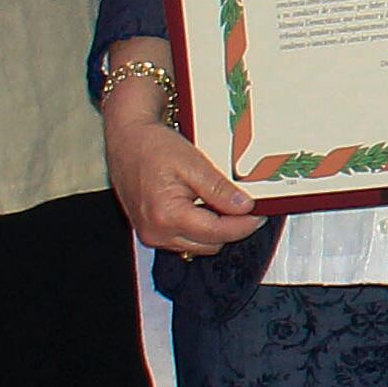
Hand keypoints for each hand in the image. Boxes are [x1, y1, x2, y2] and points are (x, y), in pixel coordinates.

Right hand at [101, 44, 264, 254]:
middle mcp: (156, 232)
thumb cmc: (153, 147)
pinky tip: (206, 208)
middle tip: (246, 205)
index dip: (245, 224)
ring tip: (224, 203)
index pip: (218, 232)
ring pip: (199, 245)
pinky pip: (185, 239)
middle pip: (210, 243)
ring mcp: (151, 235)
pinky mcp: (151, 232)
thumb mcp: (193, 164)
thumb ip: (219, 190)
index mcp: (167, 216)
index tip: (261, 213)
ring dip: (216, 230)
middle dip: (232, 227)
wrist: (126, 141)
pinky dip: (200, 228)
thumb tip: (245, 207)